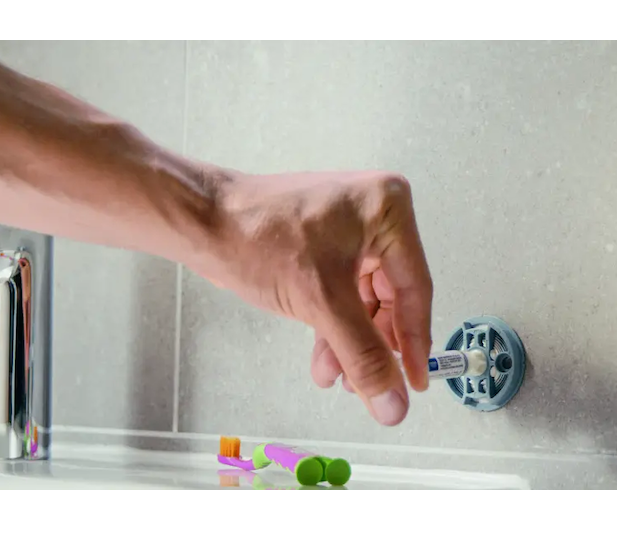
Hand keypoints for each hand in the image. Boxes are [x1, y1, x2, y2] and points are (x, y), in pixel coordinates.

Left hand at [192, 169, 432, 425]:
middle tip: (369, 387)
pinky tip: (325, 360)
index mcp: (389, 210)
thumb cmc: (258, 240)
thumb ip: (364, 357)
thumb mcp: (321, 303)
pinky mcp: (327, 244)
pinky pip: (344, 293)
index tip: (415, 383)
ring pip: (364, 300)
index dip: (415, 342)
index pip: (415, 288)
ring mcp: (351, 228)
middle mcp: (376, 213)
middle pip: (391, 297)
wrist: (200, 222)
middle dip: (374, 345)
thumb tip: (394, 405)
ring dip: (351, 342)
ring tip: (338, 379)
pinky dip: (335, 327)